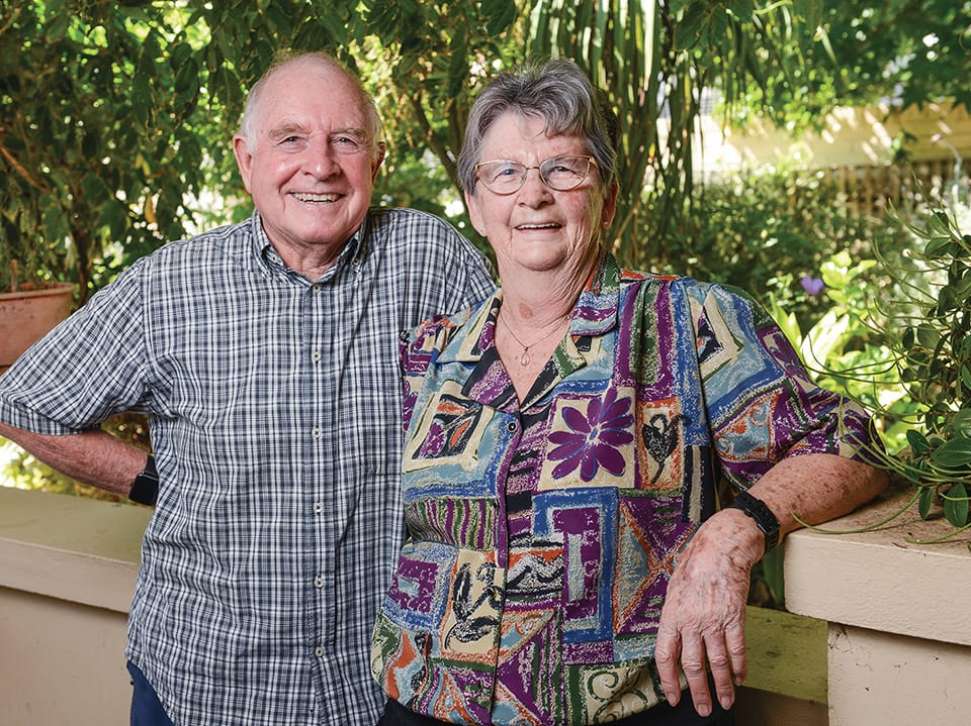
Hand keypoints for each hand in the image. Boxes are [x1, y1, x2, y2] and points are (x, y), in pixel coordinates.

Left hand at [654, 509, 763, 716]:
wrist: (720, 548)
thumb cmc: (694, 565)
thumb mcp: (673, 588)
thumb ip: (673, 616)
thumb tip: (673, 640)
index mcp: (671, 615)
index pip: (666, 656)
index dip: (669, 680)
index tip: (674, 697)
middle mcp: (691, 622)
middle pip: (693, 665)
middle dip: (698, 692)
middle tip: (703, 710)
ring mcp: (714, 621)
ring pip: (718, 663)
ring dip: (722, 686)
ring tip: (725, 702)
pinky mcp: (735, 617)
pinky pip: (737, 649)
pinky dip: (739, 667)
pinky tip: (740, 679)